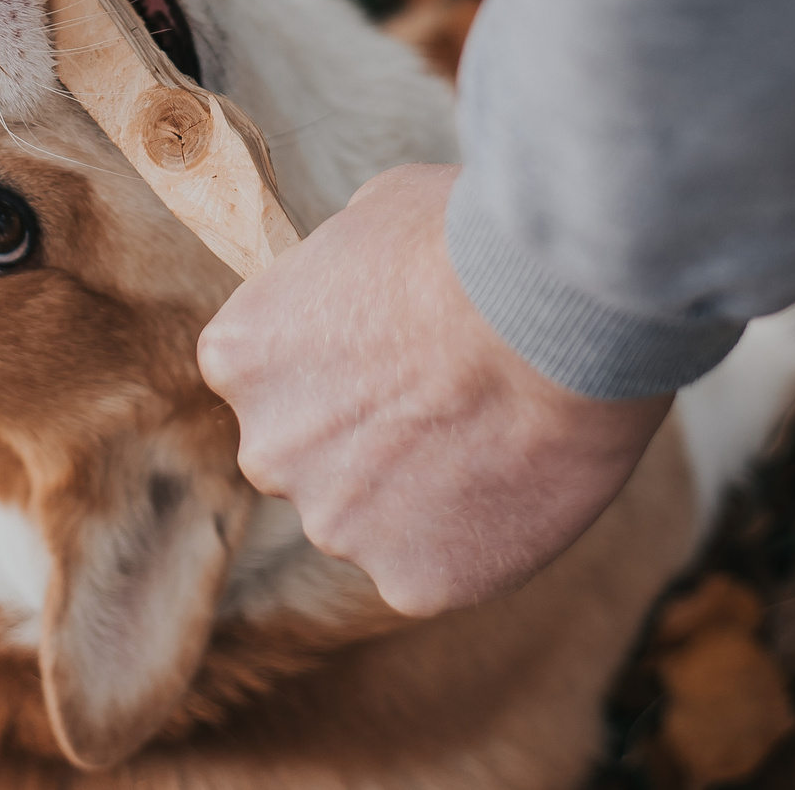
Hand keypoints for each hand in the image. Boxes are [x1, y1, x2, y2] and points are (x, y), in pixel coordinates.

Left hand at [196, 164, 672, 616]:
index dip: (335, 362)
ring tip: (494, 433)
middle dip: (364, 436)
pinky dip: (475, 537)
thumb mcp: (374, 214)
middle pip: (309, 455)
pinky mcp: (412, 581)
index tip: (392, 348)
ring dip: (419, 490)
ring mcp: (335, 524)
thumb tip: (353, 280)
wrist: (555, 315)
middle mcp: (268, 449)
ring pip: (372, 518)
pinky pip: (438, 565)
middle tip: (446, 397)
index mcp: (239, 358)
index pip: (265, 377)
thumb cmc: (468, 243)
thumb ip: (337, 272)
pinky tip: (516, 481)